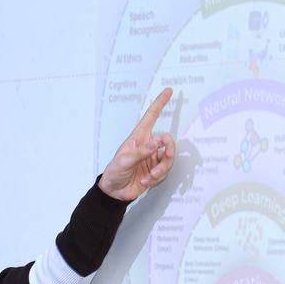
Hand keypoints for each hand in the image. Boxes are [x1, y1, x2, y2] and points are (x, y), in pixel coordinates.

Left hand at [98, 87, 176, 201]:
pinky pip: (166, 172)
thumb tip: (156, 143)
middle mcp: (148, 146)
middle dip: (170, 148)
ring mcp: (153, 159)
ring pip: (169, 158)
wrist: (115, 192)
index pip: (151, 117)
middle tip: (167, 155)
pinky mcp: (156, 172)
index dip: (159, 104)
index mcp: (138, 138)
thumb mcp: (123, 160)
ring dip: (162, 168)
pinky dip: (157, 178)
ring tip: (150, 176)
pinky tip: (146, 181)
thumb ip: (140, 152)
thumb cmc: (115, 172)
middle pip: (167, 140)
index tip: (168, 91)